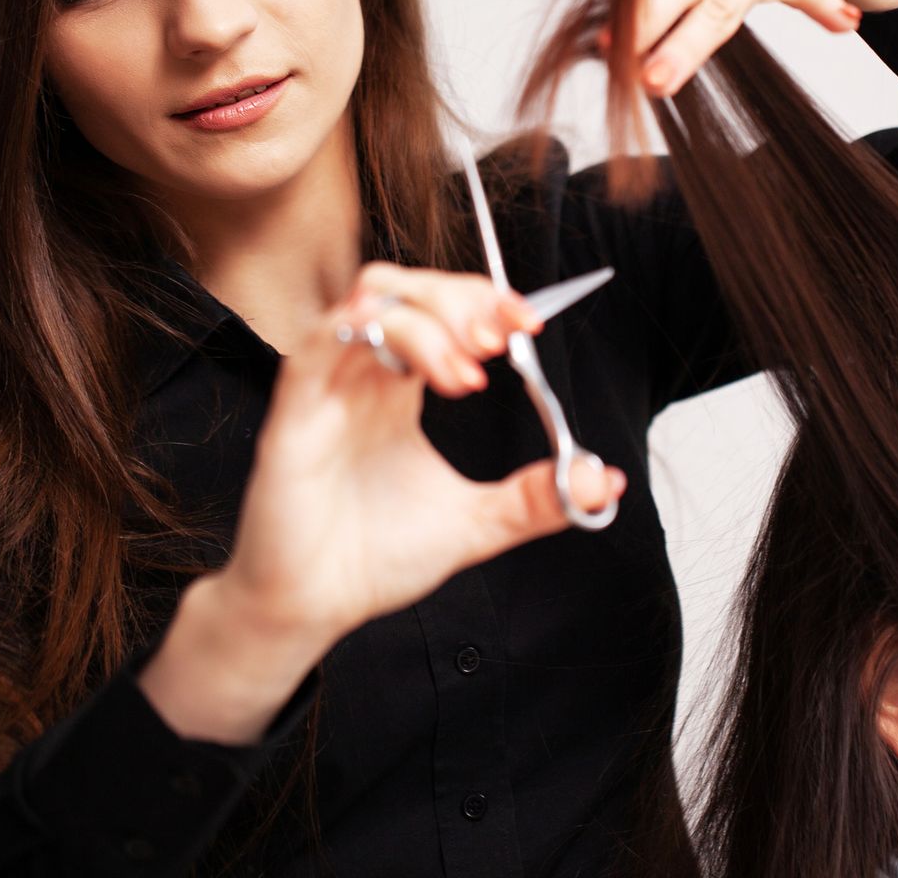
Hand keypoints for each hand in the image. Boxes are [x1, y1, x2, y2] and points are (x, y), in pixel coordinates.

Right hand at [215, 261, 625, 652]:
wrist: (311, 609)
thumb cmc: (373, 558)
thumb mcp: (477, 523)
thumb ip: (537, 498)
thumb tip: (603, 481)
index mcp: (399, 390)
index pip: (440, 311)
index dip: (484, 302)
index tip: (528, 324)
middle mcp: (363, 375)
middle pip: (406, 288)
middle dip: (461, 299)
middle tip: (502, 339)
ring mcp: (326, 387)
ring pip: (369, 301)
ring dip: (427, 320)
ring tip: (467, 375)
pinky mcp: (294, 412)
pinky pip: (318, 342)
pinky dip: (361, 328)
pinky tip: (405, 356)